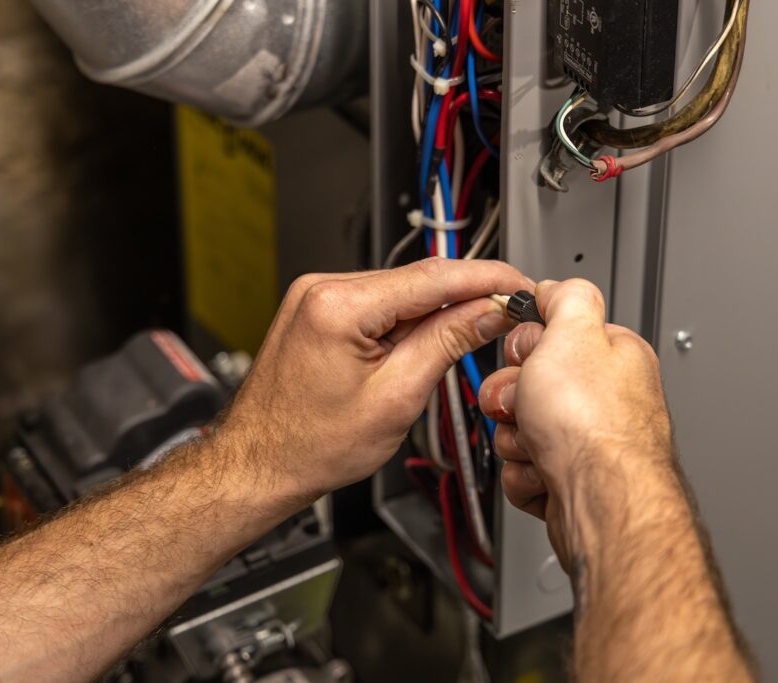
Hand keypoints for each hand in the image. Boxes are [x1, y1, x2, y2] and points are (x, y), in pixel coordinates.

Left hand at [215, 258, 531, 508]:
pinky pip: (379, 303)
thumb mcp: (396, 396)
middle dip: (467, 295)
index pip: (433, 277)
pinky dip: (409, 319)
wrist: (259, 463)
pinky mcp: (318, 309)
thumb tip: (486, 312)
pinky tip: (426, 342)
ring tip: (471, 336)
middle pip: (418, 279)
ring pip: (401, 291)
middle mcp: (322, 289)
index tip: (518, 286)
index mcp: (338, 306)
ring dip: (439, 310)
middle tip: (508, 313)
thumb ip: (446, 343)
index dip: (486, 280)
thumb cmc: (309, 445)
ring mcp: (317, 296)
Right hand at [478, 279, 672, 570]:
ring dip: (516, 438)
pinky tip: (546, 473)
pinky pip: (525, 467)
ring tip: (540, 445)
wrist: (600, 502)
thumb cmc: (594, 426)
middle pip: (527, 384)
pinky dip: (526, 473)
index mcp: (610, 356)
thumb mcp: (573, 333)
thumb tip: (553, 286)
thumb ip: (566, 296)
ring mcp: (588, 442)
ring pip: (520, 428)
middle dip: (513, 398)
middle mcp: (604, 399)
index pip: (550, 334)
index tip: (525, 355)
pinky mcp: (572, 480)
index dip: (526, 345)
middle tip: (526, 404)